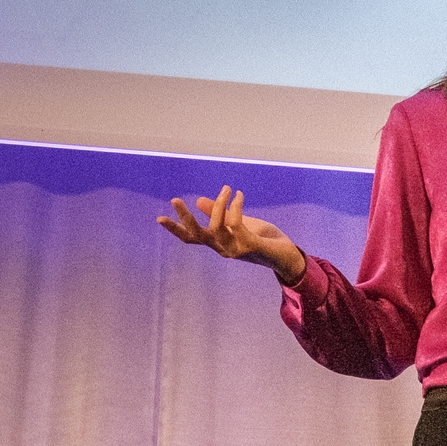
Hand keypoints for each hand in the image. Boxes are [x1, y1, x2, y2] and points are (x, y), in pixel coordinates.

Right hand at [157, 185, 309, 284]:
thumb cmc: (263, 239)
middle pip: (197, 235)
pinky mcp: (248, 246)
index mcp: (218, 243)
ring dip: (218, 205)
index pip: (192, 238)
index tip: (159, 218)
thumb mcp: (239, 223)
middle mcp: (223, 248)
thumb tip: (200, 200)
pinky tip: (239, 195)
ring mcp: (235, 249)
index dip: (176, 229)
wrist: (287, 256)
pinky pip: (235, 223)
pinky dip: (236, 206)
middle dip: (185, 218)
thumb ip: (221, 214)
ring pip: (215, 227)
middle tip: (175, 199)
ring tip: (226, 189)